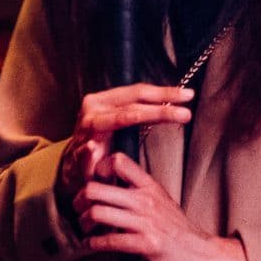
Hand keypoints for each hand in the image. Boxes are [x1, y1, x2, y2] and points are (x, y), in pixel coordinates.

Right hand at [53, 85, 195, 226]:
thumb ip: (138, 113)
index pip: (137, 92)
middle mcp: (93, 110)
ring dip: (148, 115)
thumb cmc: (100, 144)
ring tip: (167, 114)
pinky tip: (93, 148)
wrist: (72, 168)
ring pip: (120, 119)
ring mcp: (84, 132)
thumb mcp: (118, 124)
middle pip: (134, 104)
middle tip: (186, 112)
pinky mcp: (76, 156)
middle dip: (163, 107)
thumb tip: (170, 102)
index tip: (188, 95)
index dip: (163, 93)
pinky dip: (90, 152)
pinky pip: (86, 153)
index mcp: (104, 101)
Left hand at [78, 152, 247, 260]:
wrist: (204, 255)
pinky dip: (95, 244)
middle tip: (79, 208)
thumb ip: (139, 192)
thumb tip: (111, 187)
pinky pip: (110, 240)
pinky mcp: (147, 244)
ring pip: (98, 212)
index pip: (117, 161)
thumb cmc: (179, 231)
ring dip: (85, 222)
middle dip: (80, 200)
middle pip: (96, 188)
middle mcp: (146, 200)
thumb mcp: (161, 202)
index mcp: (149, 186)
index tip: (92, 183)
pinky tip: (93, 245)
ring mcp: (147, 222)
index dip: (97, 169)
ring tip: (86, 228)